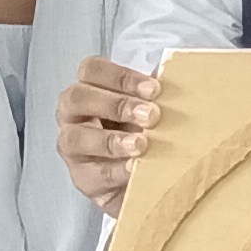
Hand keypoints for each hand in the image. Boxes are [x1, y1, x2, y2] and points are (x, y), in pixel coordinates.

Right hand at [58, 57, 159, 215]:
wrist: (138, 179)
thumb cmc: (138, 133)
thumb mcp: (146, 110)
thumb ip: (153, 94)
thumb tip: (179, 74)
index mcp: (90, 88)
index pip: (92, 70)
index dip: (121, 76)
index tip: (153, 89)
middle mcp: (73, 114)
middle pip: (78, 97)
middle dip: (117, 104)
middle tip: (151, 115)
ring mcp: (71, 146)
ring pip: (76, 136)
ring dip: (111, 139)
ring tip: (140, 144)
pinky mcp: (82, 176)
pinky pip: (94, 172)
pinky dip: (117, 169)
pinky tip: (135, 167)